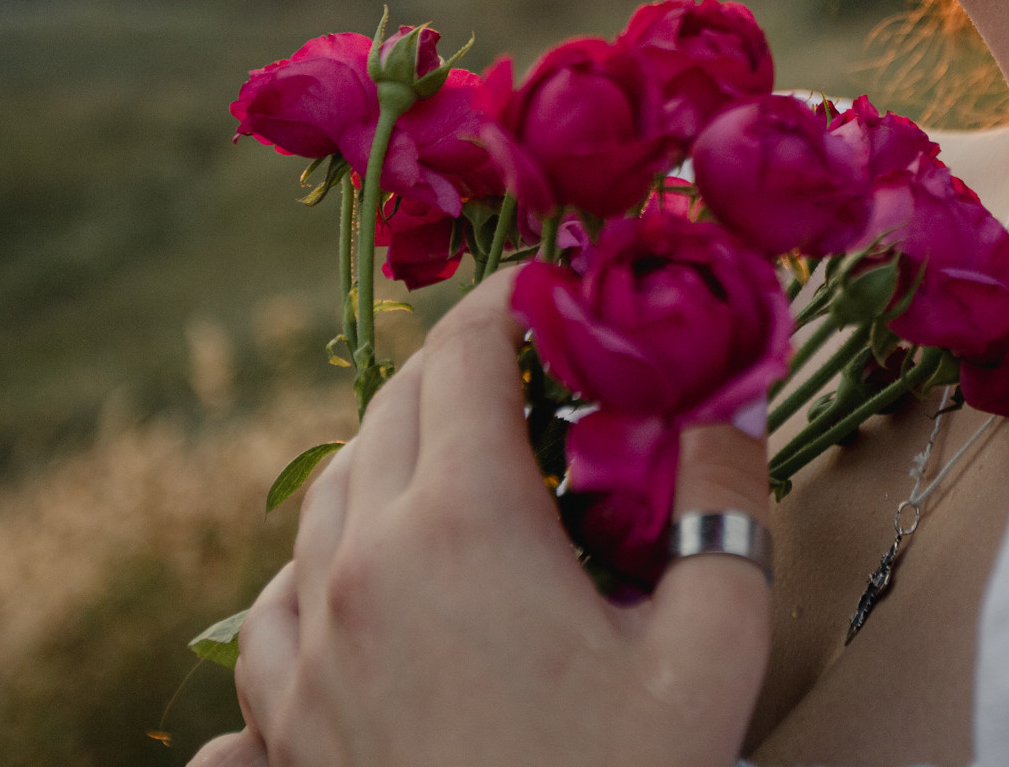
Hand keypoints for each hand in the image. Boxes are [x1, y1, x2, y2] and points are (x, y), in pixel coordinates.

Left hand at [187, 268, 772, 766]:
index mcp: (460, 524)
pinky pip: (274, 612)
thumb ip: (726, 500)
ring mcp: (305, 650)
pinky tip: (366, 593)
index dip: (514, 299)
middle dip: (461, 370)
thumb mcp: (712, 646)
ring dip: (390, 462)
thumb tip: (734, 391)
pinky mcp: (282, 727)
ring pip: (322, 502)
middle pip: (390, 410)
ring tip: (462, 474)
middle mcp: (359, 566)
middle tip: (533, 375)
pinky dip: (319, 572)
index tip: (557, 287)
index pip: (466, 353)